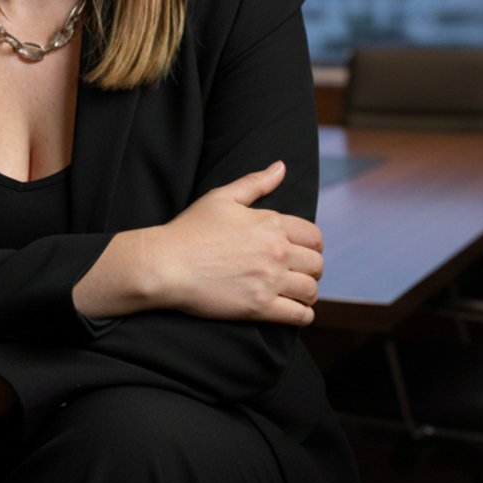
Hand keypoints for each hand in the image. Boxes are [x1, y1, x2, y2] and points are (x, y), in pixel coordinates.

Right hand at [147, 160, 324, 325]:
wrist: (166, 264)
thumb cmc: (190, 229)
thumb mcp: (221, 197)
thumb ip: (256, 182)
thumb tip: (281, 167)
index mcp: (271, 223)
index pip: (314, 237)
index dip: (312, 246)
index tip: (302, 252)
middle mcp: (277, 251)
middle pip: (316, 264)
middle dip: (311, 269)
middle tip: (298, 274)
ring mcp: (269, 280)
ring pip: (310, 290)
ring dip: (308, 293)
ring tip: (297, 294)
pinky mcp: (260, 307)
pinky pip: (299, 315)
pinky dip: (303, 315)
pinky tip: (296, 311)